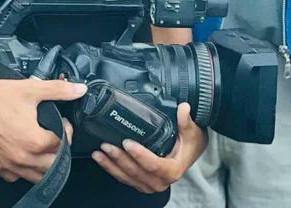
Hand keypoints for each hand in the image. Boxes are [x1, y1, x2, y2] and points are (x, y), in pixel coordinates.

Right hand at [0, 72, 85, 183]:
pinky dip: (24, 169)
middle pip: (53, 165)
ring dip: (44, 163)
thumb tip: (79, 90)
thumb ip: (59, 90)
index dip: (67, 132)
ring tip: (42, 145)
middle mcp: (22, 157)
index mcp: (34, 141)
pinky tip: (23, 153)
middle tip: (55, 135)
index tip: (62, 123)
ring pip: (36, 176)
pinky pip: (16, 177)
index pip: (63, 146)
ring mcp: (8, 164)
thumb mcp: (31, 88)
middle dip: (59, 150)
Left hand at [92, 102, 206, 192]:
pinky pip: (124, 178)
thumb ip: (186, 120)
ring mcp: (149, 183)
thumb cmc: (190, 144)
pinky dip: (111, 169)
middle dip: (120, 159)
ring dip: (111, 165)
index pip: (154, 165)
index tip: (127, 142)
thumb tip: (183, 107)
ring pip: (127, 177)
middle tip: (107, 145)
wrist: (189, 154)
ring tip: (99, 152)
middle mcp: (160, 181)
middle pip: (136, 172)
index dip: (140, 155)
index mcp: (172, 170)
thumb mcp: (192, 132)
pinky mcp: (140, 182)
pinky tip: (101, 159)